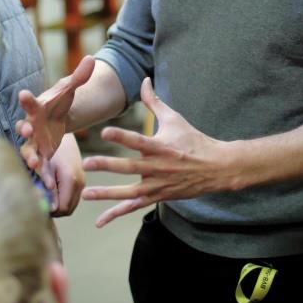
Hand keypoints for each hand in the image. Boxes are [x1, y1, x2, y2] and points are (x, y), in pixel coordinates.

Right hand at [17, 55, 95, 171]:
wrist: (56, 117)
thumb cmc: (59, 102)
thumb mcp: (70, 89)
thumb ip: (79, 76)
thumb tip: (91, 59)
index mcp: (38, 107)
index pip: (30, 101)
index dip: (27, 98)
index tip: (24, 94)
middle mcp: (31, 124)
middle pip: (23, 127)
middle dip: (24, 128)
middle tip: (26, 129)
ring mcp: (34, 141)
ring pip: (28, 149)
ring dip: (31, 156)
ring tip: (36, 163)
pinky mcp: (40, 155)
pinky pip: (39, 166)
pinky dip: (43, 174)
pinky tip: (49, 185)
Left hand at [44, 134, 85, 215]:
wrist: (62, 130)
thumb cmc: (48, 146)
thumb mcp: (45, 167)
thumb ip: (48, 189)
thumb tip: (49, 209)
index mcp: (71, 180)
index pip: (61, 208)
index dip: (48, 210)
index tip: (37, 206)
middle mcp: (79, 182)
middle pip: (67, 210)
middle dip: (53, 210)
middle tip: (40, 205)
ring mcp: (82, 182)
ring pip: (70, 205)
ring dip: (58, 205)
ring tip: (46, 200)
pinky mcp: (81, 180)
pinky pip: (72, 197)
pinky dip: (62, 199)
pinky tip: (53, 193)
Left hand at [81, 78, 239, 227]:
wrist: (216, 168)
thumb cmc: (193, 140)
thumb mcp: (174, 119)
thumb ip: (154, 102)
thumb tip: (144, 80)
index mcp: (161, 146)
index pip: (139, 140)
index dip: (123, 136)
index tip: (105, 131)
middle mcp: (159, 167)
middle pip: (131, 167)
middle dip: (109, 165)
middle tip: (87, 163)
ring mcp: (158, 185)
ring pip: (130, 192)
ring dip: (108, 194)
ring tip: (87, 193)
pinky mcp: (157, 196)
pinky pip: (134, 207)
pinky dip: (117, 214)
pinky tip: (99, 221)